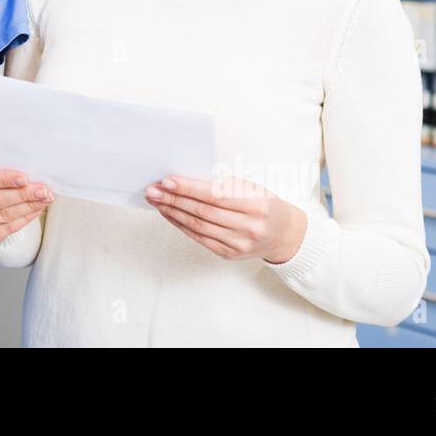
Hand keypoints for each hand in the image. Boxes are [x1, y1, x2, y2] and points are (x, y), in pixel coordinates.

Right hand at [0, 166, 52, 245]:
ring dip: (28, 207)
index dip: (5, 180)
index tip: (25, 178)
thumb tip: (32, 178)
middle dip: (23, 195)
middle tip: (43, 190)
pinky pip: (8, 228)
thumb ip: (3, 172)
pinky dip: (25, 218)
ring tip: (44, 199)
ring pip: (4, 215)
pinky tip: (36, 209)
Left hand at [145, 175, 307, 263]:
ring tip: (156, 201)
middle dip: (174, 200)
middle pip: (203, 211)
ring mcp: (239, 243)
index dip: (189, 188)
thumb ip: (223, 185)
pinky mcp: (229, 254)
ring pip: (198, 226)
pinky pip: (200, 238)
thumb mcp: (251, 187)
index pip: (215, 195)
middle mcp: (249, 226)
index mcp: (256, 204)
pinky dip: (181, 225)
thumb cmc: (263, 204)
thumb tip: (185, 181)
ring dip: (173, 212)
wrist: (283, 233)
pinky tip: (169, 214)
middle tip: (152, 190)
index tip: (167, 181)